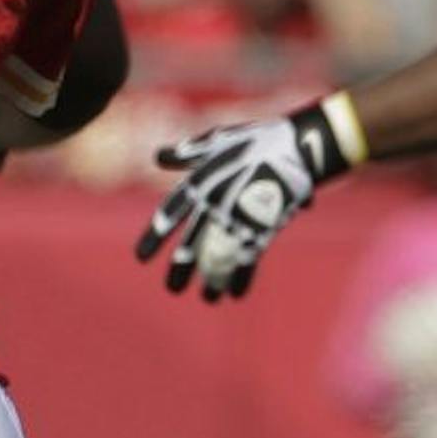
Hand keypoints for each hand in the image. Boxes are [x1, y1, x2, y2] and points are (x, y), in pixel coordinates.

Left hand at [138, 103, 352, 300]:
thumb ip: (186, 154)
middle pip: (191, 245)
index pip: (170, 214)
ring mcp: (238, 219)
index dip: (154, 237)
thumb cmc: (254, 141)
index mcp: (200, 183)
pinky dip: (241, 278)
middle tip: (173, 289)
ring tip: (207, 297)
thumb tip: (160, 157)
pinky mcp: (262, 228)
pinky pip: (247, 260)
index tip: (141, 258)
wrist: (295, 148)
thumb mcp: (215, 141)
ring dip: (212, 280)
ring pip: (218, 258)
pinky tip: (235, 293)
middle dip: (181, 269)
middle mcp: (214, 205)